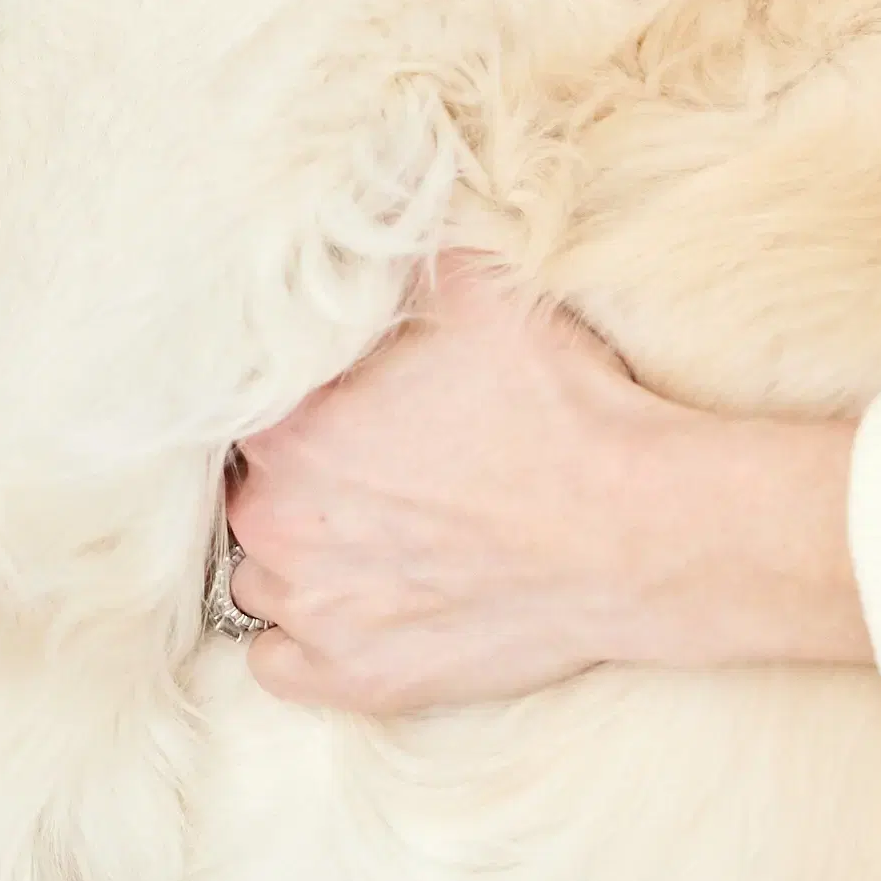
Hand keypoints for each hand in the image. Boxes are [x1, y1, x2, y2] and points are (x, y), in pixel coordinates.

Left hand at [224, 257, 868, 712]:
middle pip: (250, 490)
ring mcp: (314, 608)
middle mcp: (278, 520)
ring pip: (258, 575)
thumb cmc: (557, 407)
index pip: (245, 406)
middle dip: (295, 477)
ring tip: (367, 536)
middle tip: (369, 466)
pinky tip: (352, 607)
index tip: (337, 405)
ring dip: (297, 556)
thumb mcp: (476, 289)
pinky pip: (280, 665)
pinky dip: (303, 642)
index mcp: (287, 425)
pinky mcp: (356, 678)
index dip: (291, 403)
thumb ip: (403, 251)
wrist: (635, 528)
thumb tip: (377, 202)